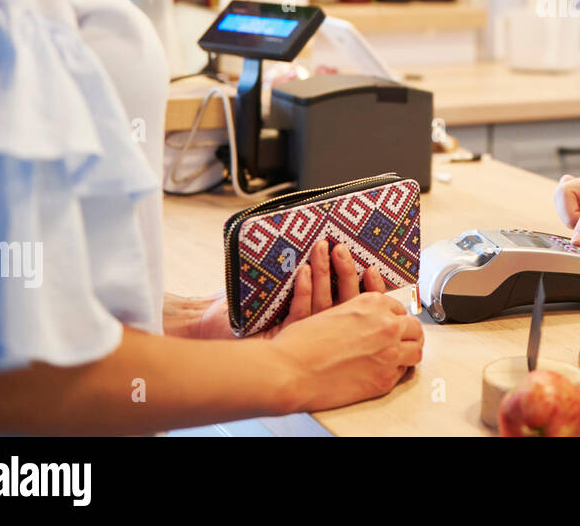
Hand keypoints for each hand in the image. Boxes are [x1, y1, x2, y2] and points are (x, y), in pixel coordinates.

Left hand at [194, 241, 387, 339]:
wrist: (207, 323)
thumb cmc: (240, 303)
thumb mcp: (280, 285)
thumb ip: (305, 274)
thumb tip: (325, 242)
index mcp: (324, 320)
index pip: (353, 302)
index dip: (367, 286)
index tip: (372, 265)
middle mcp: (318, 330)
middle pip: (344, 304)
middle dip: (346, 273)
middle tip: (343, 247)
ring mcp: (303, 336)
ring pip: (324, 306)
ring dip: (323, 273)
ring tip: (322, 247)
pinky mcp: (284, 338)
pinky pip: (299, 313)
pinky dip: (302, 290)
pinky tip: (300, 271)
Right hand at [272, 292, 425, 409]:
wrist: (291, 370)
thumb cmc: (302, 342)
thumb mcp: (334, 312)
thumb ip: (359, 314)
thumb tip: (370, 321)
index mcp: (373, 303)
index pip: (399, 308)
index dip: (394, 318)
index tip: (393, 324)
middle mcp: (386, 325)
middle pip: (414, 327)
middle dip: (408, 333)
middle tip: (403, 339)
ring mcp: (389, 352)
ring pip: (416, 350)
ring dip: (409, 351)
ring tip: (403, 354)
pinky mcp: (385, 379)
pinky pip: (403, 373)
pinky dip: (397, 372)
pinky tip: (389, 371)